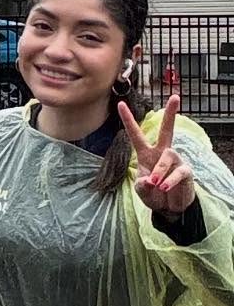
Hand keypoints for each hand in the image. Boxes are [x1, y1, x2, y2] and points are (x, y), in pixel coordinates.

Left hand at [120, 95, 194, 217]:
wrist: (168, 208)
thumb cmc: (153, 194)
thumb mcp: (141, 191)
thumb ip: (141, 185)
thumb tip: (149, 181)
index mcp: (146, 154)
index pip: (136, 135)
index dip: (128, 120)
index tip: (120, 104)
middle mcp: (162, 153)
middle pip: (167, 130)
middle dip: (171, 114)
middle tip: (176, 97)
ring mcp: (175, 161)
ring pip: (167, 156)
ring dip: (160, 171)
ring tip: (157, 185)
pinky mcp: (186, 171)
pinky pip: (178, 172)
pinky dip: (169, 181)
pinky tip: (164, 188)